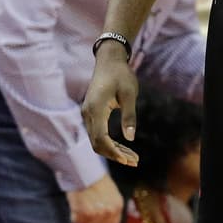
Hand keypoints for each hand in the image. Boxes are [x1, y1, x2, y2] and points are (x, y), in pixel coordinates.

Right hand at [65, 174, 123, 222]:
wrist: (84, 169)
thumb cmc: (94, 178)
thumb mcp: (110, 192)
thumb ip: (109, 207)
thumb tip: (104, 220)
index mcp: (117, 206)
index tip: (95, 221)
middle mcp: (110, 211)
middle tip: (84, 211)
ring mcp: (98, 213)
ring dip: (81, 218)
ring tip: (81, 205)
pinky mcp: (85, 212)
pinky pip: (76, 221)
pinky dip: (73, 214)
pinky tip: (76, 203)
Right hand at [81, 41, 140, 166]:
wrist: (109, 60)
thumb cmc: (121, 74)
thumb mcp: (129, 93)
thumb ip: (129, 115)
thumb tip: (130, 138)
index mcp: (96, 108)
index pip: (101, 138)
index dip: (113, 152)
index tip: (128, 160)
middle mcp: (88, 113)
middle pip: (97, 143)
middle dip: (115, 155)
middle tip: (135, 162)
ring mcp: (87, 114)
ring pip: (97, 141)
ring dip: (113, 151)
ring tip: (133, 158)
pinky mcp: (91, 113)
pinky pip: (98, 134)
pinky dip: (110, 143)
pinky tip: (124, 147)